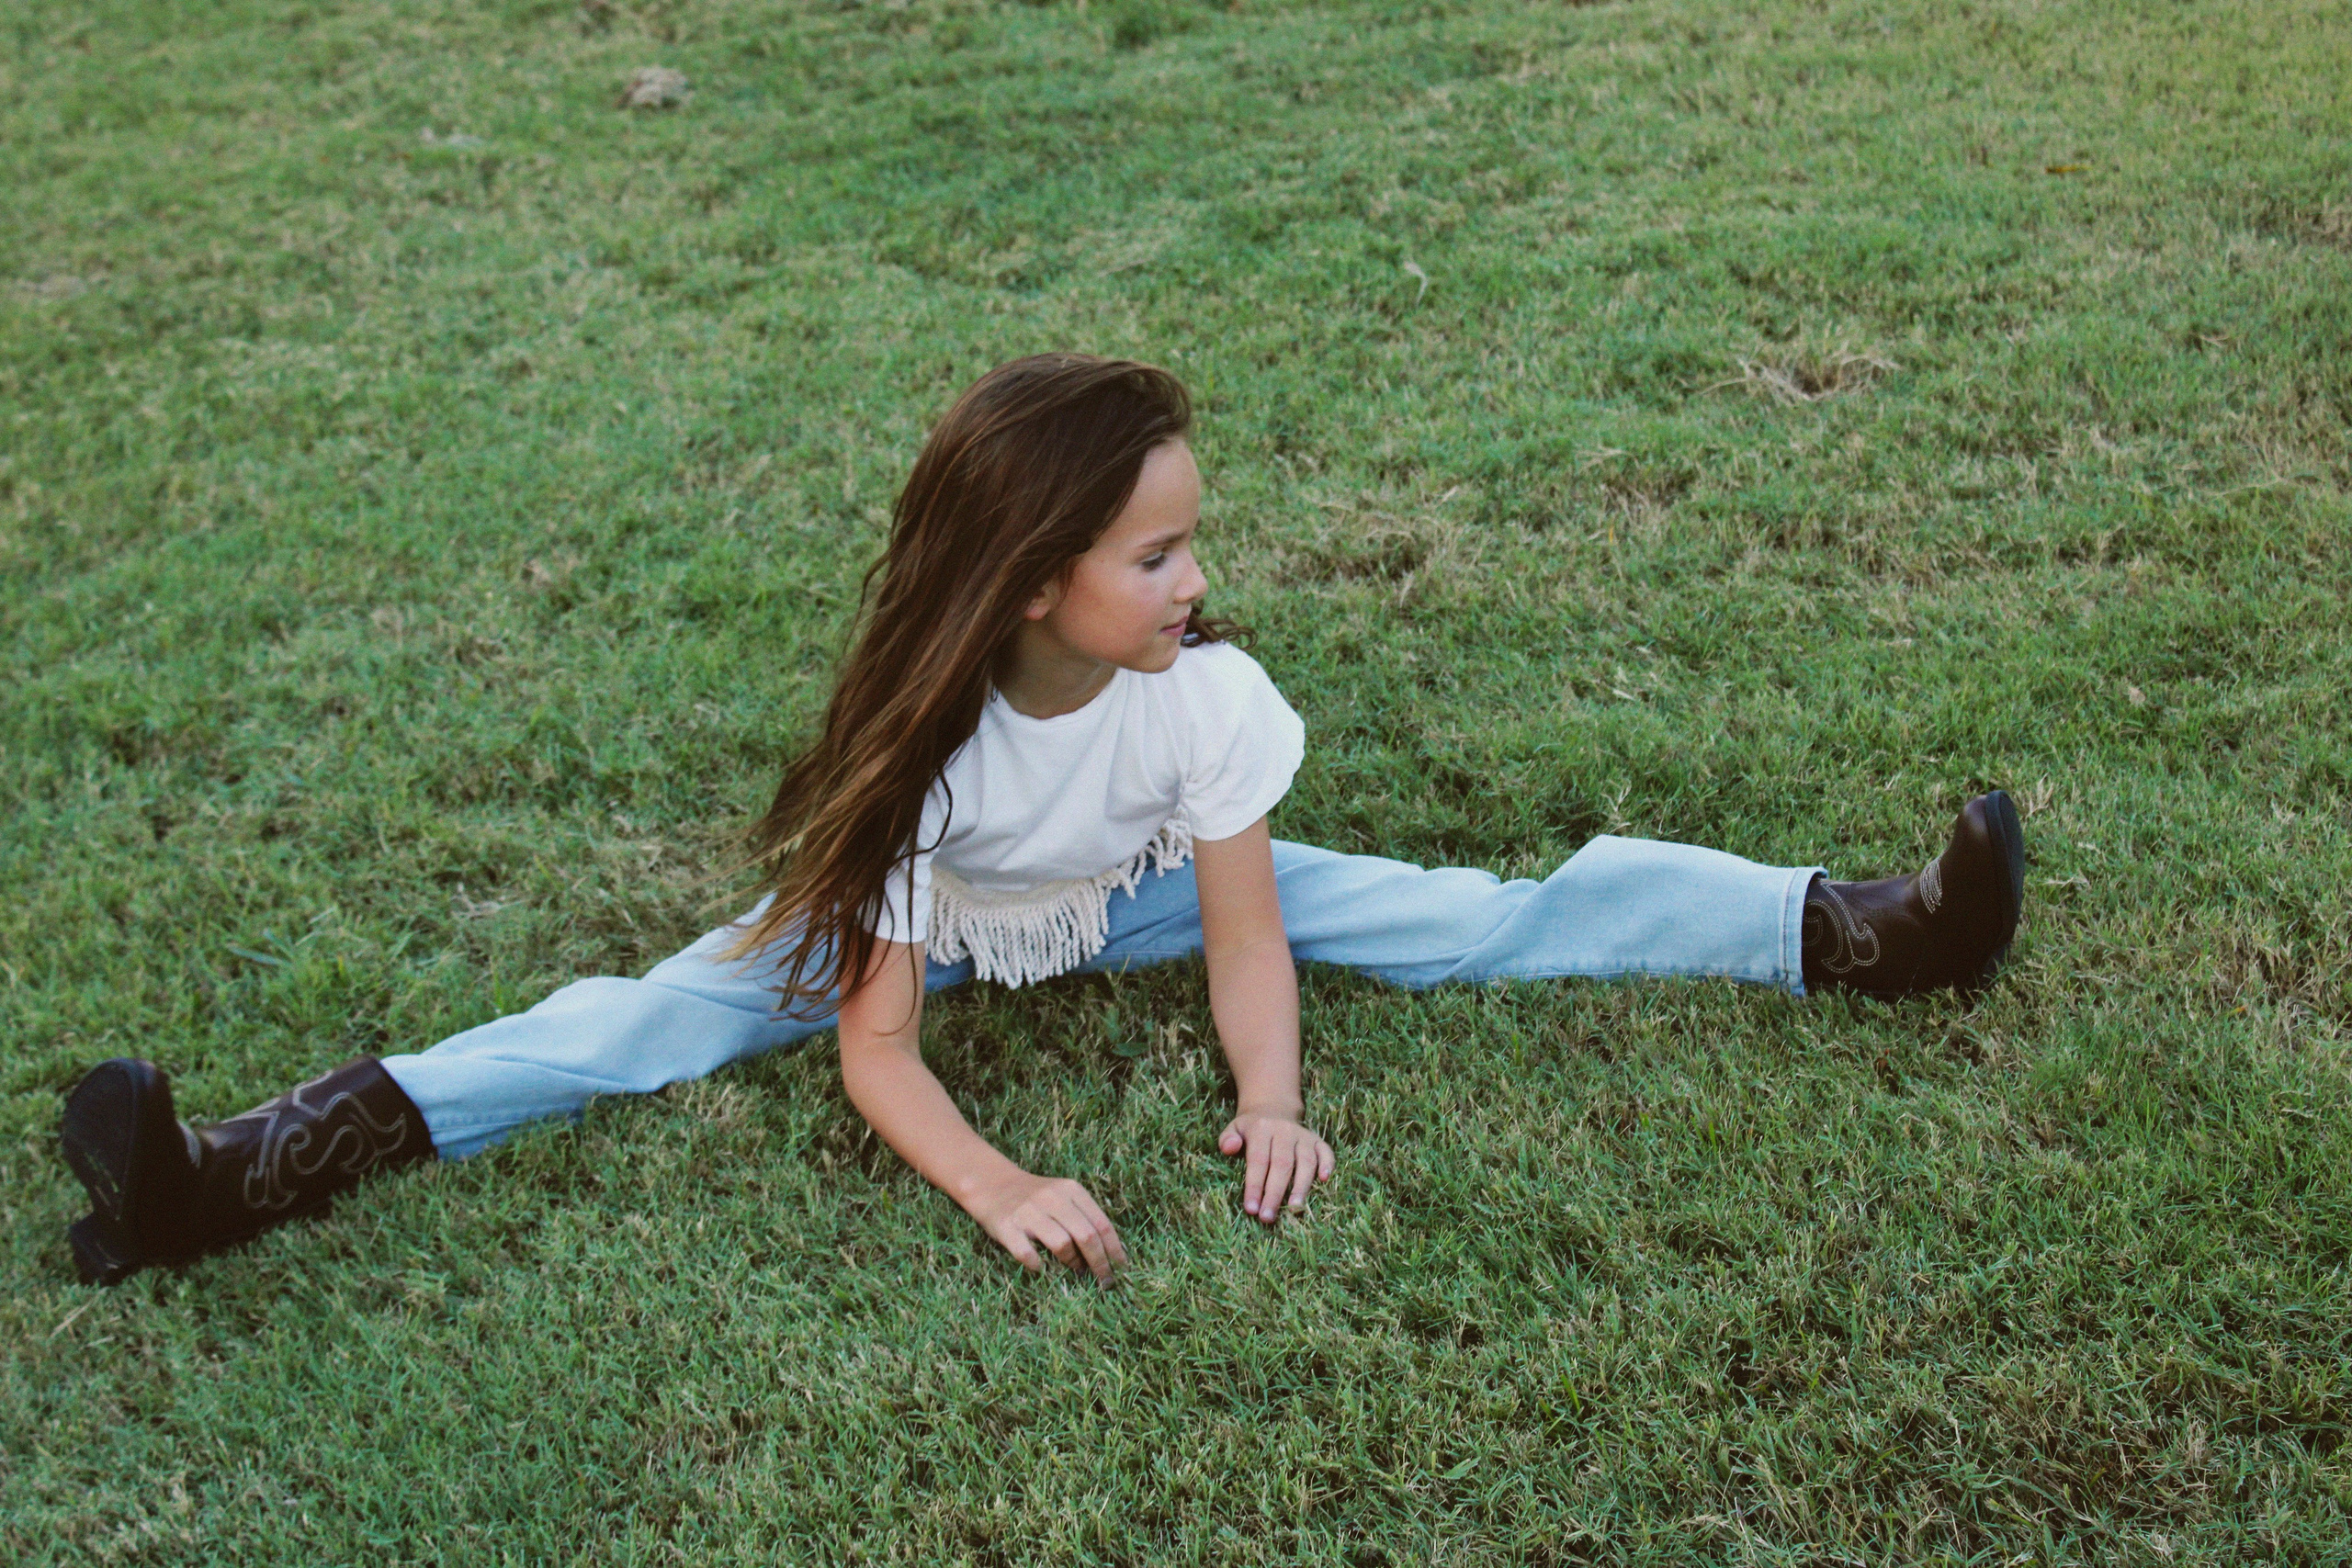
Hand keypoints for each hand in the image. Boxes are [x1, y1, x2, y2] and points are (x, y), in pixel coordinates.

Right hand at [962, 1169, 1128, 1282]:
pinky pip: (1027, 1252)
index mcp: (1070, 1189)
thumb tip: (1110, 1254)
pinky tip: (1041, 1268)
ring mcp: (1027, 1211)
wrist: (992, 1184)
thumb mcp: (1063, 1196)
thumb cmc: (1036, 1198)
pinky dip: (1037, 1264)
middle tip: (1105, 1281)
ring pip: (1061, 1243)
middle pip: (1086, 1236)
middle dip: (1100, 1263)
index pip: (1101, 1223)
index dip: (1114, 1249)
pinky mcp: (1006, 1226)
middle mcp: (1051, 1197)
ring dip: (1072, 1262)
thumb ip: (1083, 1217)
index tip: (1122, 1268)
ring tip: (1075, 1270)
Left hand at [1218, 1109, 1333, 1223]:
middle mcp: (1284, 1130)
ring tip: (1294, 1209)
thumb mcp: (1234, 1129)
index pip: (1258, 1160)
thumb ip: (1227, 1139)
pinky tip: (1324, 1180)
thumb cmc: (1251, 1129)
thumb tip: (1229, 1148)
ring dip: (1301, 1186)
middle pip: (1282, 1164)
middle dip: (1275, 1193)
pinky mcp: (1317, 1139)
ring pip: (1306, 1161)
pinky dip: (1328, 1165)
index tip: (1251, 1209)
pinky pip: (1325, 1151)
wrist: (1273, 1109)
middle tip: (1268, 1217)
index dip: (1255, 1185)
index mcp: (1261, 1129)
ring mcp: (1303, 1135)